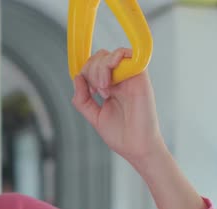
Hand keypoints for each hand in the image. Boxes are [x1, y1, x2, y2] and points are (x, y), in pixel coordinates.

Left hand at [72, 48, 165, 164]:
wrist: (136, 147)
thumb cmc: (120, 135)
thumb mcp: (93, 116)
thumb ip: (82, 99)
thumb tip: (76, 78)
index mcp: (111, 87)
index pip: (94, 66)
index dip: (86, 72)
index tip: (89, 90)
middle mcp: (121, 80)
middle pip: (101, 57)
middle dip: (91, 70)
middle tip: (97, 90)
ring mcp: (131, 78)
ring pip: (112, 54)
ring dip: (101, 68)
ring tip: (103, 89)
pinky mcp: (140, 78)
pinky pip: (130, 54)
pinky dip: (116, 58)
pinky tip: (110, 80)